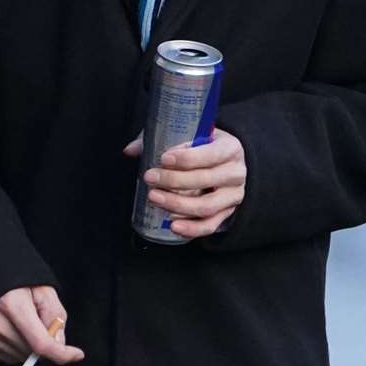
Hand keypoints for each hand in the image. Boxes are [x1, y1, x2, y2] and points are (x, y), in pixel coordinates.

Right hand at [0, 284, 84, 365]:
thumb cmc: (12, 277)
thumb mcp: (40, 287)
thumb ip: (54, 315)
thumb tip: (59, 344)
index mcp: (10, 303)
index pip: (40, 343)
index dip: (62, 354)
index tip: (77, 354)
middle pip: (30, 352)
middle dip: (42, 343)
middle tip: (37, 320)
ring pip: (17, 357)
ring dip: (26, 346)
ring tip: (18, 320)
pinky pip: (2, 357)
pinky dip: (12, 347)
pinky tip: (8, 327)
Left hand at [122, 128, 245, 237]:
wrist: (227, 165)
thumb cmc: (205, 148)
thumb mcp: (192, 136)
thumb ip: (161, 138)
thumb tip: (130, 151)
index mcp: (230, 148)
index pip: (210, 154)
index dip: (187, 158)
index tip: (164, 159)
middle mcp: (235, 173)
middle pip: (205, 179)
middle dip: (174, 180)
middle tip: (150, 177)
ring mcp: (233, 196)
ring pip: (206, 206)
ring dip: (177, 204)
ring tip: (154, 198)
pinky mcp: (227, 213)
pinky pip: (210, 225)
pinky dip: (191, 229)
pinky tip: (173, 226)